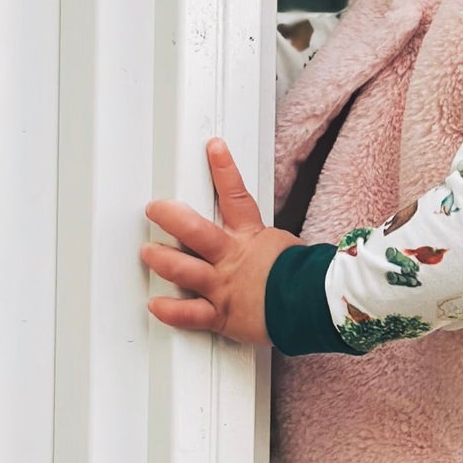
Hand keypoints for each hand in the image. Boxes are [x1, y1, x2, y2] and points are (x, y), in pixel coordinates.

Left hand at [141, 139, 298, 345]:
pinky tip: (155, 305)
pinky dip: (169, 311)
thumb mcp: (290, 251)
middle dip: (170, 216)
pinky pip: (189, 314)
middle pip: (194, 230)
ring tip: (148, 252)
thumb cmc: (308, 282)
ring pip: (183, 269)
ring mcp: (223, 286)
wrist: (314, 306)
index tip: (213, 148)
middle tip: (155, 208)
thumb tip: (276, 245)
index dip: (224, 168)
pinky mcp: (222, 314)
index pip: (236, 195)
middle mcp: (232, 258)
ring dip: (161, 259)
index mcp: (252, 238)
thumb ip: (271, 247)